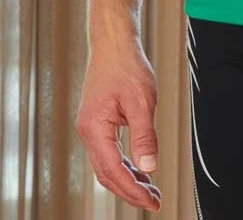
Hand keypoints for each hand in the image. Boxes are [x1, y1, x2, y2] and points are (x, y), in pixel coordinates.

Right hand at [76, 38, 162, 211]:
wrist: (113, 41)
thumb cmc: (126, 65)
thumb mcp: (142, 101)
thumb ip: (145, 136)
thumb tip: (150, 167)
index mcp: (95, 128)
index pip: (114, 171)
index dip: (134, 190)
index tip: (153, 201)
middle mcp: (88, 131)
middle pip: (107, 173)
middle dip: (130, 190)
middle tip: (154, 200)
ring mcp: (91, 126)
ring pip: (107, 164)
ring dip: (128, 178)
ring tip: (150, 188)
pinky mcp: (97, 121)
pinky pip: (108, 151)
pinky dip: (124, 163)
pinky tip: (140, 167)